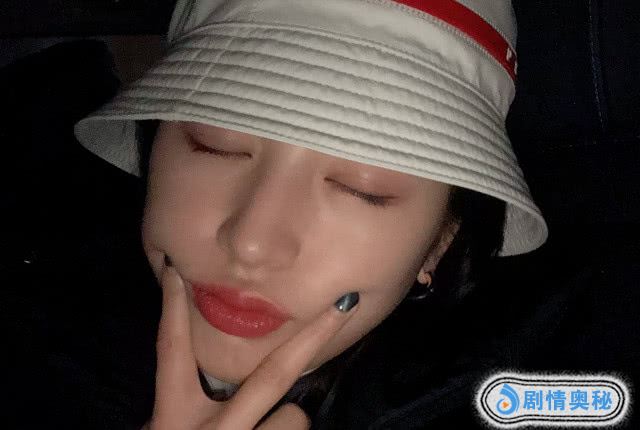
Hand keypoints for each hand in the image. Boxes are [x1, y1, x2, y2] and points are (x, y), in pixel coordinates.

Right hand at [144, 262, 358, 429]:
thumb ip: (179, 408)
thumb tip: (197, 380)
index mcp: (174, 418)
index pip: (171, 350)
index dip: (173, 308)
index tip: (179, 270)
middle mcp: (213, 429)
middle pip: (271, 376)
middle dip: (311, 339)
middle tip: (344, 307)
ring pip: (295, 418)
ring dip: (288, 422)